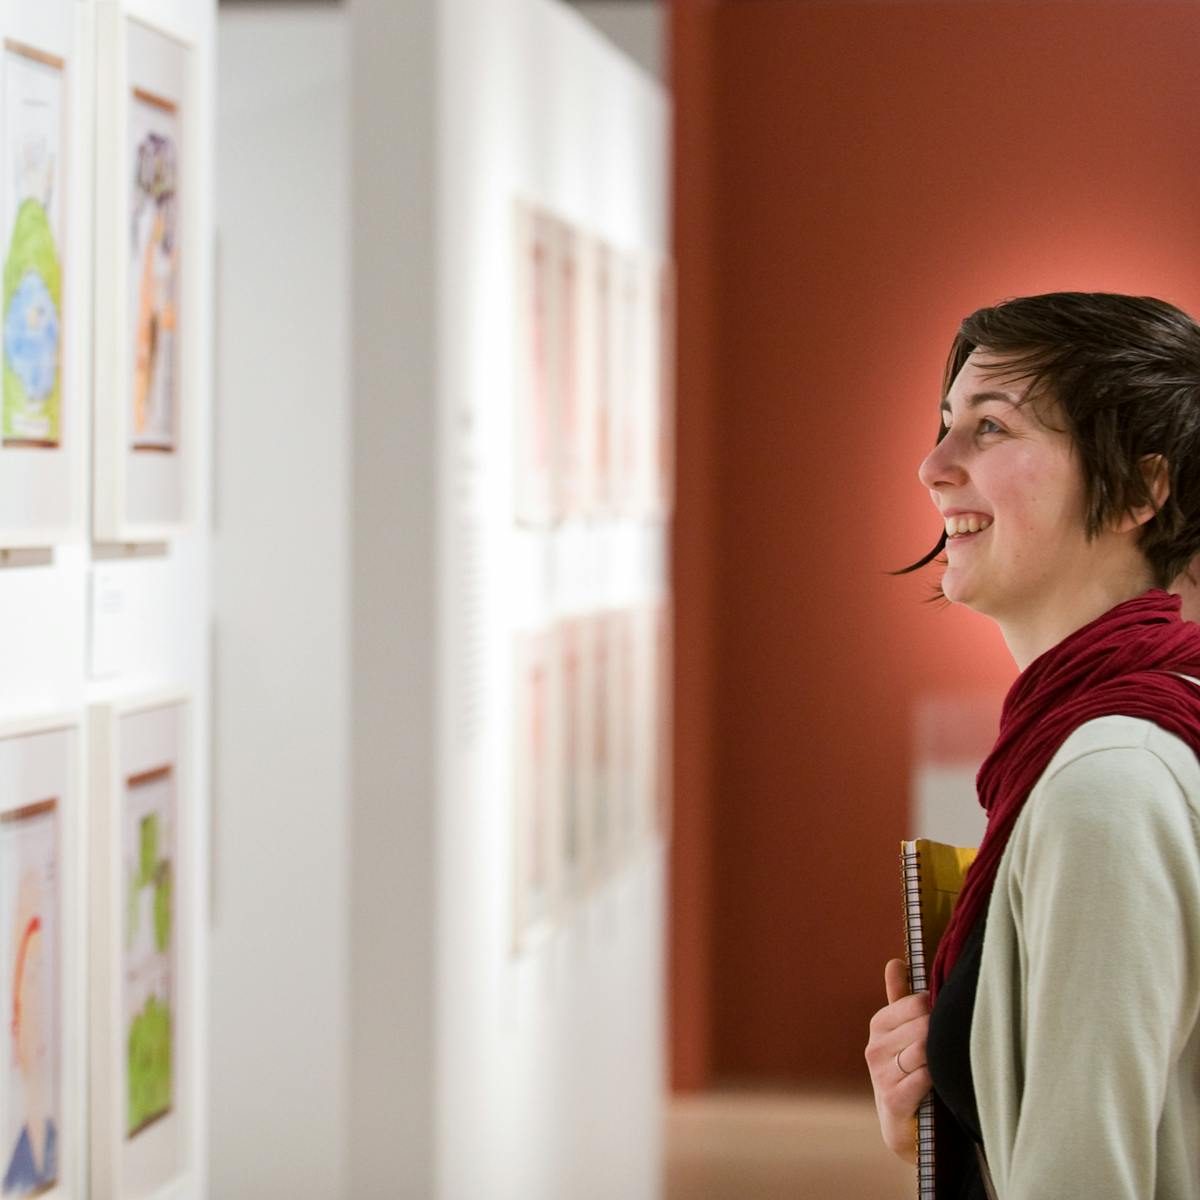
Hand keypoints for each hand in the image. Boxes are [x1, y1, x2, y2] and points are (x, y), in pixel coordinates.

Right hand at [864, 958, 931, 1164]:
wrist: (907, 1126)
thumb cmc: (910, 1072)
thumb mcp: (904, 1034)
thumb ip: (900, 998)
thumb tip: (895, 961)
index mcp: (879, 1024)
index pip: (916, 1002)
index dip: (937, 1011)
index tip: (944, 1024)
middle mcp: (874, 1046)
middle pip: (922, 1026)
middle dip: (940, 1035)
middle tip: (951, 1049)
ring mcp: (880, 1073)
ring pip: (923, 1051)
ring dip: (940, 1060)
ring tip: (946, 1067)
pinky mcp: (892, 1099)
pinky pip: (923, 1078)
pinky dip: (936, 1080)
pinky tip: (940, 1085)